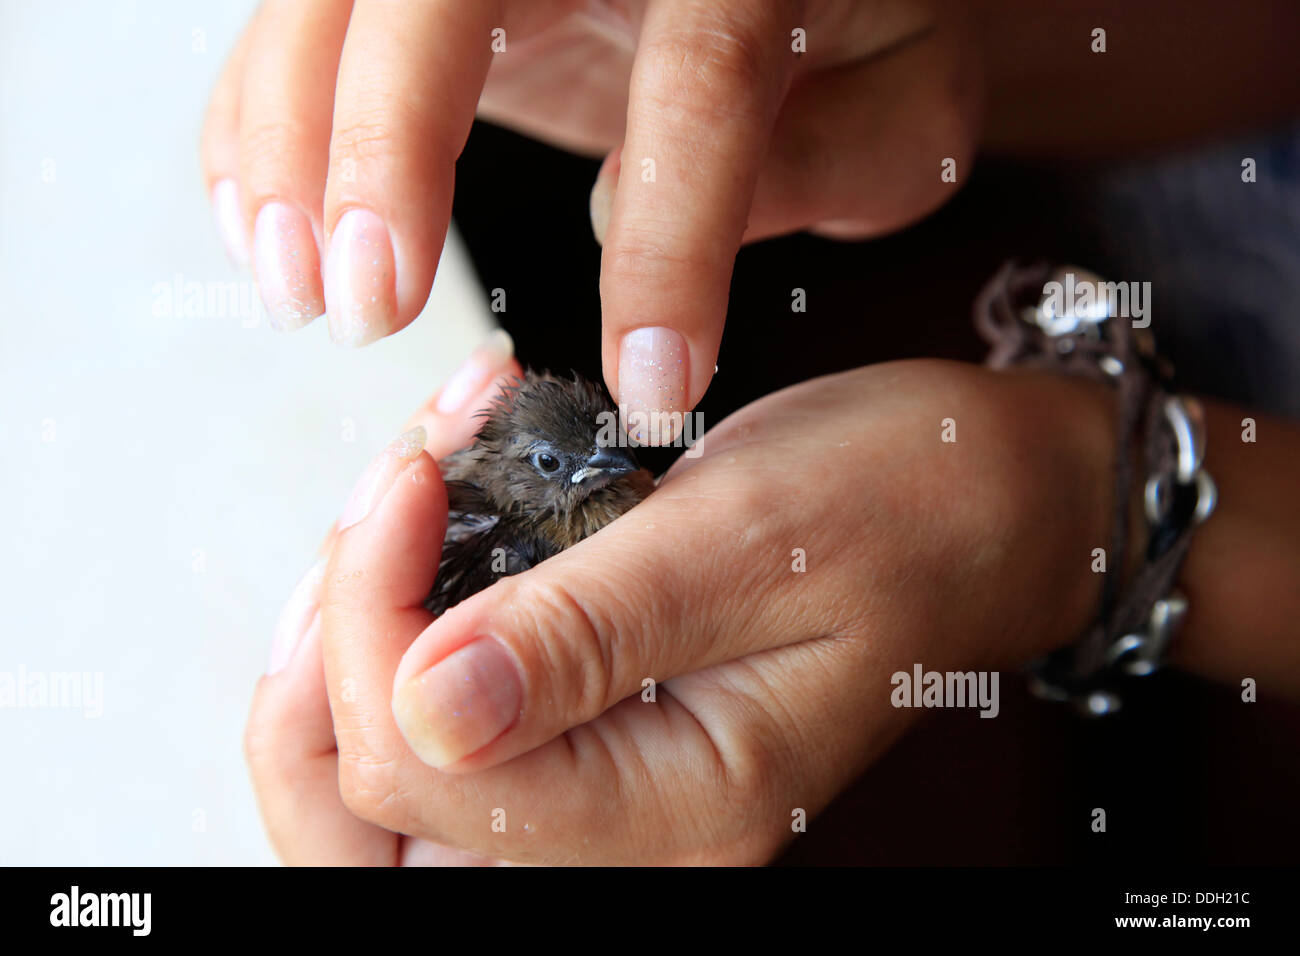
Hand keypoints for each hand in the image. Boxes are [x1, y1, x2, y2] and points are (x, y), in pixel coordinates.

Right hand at [202, 0, 980, 436]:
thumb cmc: (853, 34)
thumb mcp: (905, 107)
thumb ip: (843, 162)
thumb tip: (656, 208)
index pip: (699, 86)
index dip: (666, 246)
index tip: (648, 386)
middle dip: (387, 148)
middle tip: (370, 308)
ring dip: (289, 139)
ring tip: (295, 286)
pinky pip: (299, 17)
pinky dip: (258, 112)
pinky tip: (257, 217)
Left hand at [249, 358, 1118, 864]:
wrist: (991, 499)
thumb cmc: (910, 503)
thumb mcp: (753, 537)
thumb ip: (589, 633)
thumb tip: (426, 708)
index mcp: (680, 806)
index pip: (425, 773)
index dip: (375, 620)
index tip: (415, 472)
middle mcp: (633, 829)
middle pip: (376, 823)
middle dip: (329, 659)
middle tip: (373, 514)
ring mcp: (611, 784)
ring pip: (395, 771)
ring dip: (362, 624)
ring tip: (407, 493)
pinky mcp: (600, 724)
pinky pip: (452, 707)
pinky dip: (412, 603)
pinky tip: (444, 505)